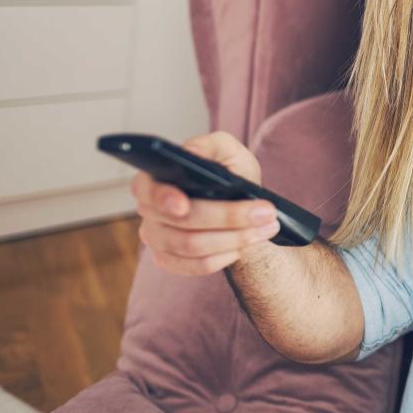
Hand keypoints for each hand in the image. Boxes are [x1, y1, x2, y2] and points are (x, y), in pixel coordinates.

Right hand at [131, 131, 278, 275]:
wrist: (242, 207)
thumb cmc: (231, 175)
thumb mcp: (228, 152)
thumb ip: (210, 145)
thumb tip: (190, 153)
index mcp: (155, 179)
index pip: (146, 189)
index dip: (163, 198)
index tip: (184, 205)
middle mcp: (149, 210)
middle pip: (183, 221)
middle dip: (229, 217)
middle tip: (266, 212)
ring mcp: (157, 238)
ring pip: (192, 246)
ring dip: (235, 238)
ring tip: (266, 227)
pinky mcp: (169, 260)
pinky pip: (195, 266)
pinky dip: (224, 257)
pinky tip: (243, 247)